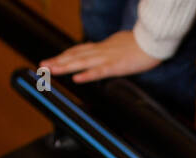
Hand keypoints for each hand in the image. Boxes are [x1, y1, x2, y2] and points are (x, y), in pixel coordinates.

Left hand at [40, 31, 161, 83]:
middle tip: (42, 65)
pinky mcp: (116, 66)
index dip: (65, 55)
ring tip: (50, 70)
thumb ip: (113, 50)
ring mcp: (107, 58)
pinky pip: (99, 71)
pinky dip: (87, 75)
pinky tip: (77, 79)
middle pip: (75, 55)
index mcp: (103, 47)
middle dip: (57, 61)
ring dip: (65, 66)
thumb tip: (109, 55)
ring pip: (81, 62)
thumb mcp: (123, 45)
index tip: (53, 59)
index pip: (79, 50)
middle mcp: (101, 51)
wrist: (153, 40)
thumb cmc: (142, 44)